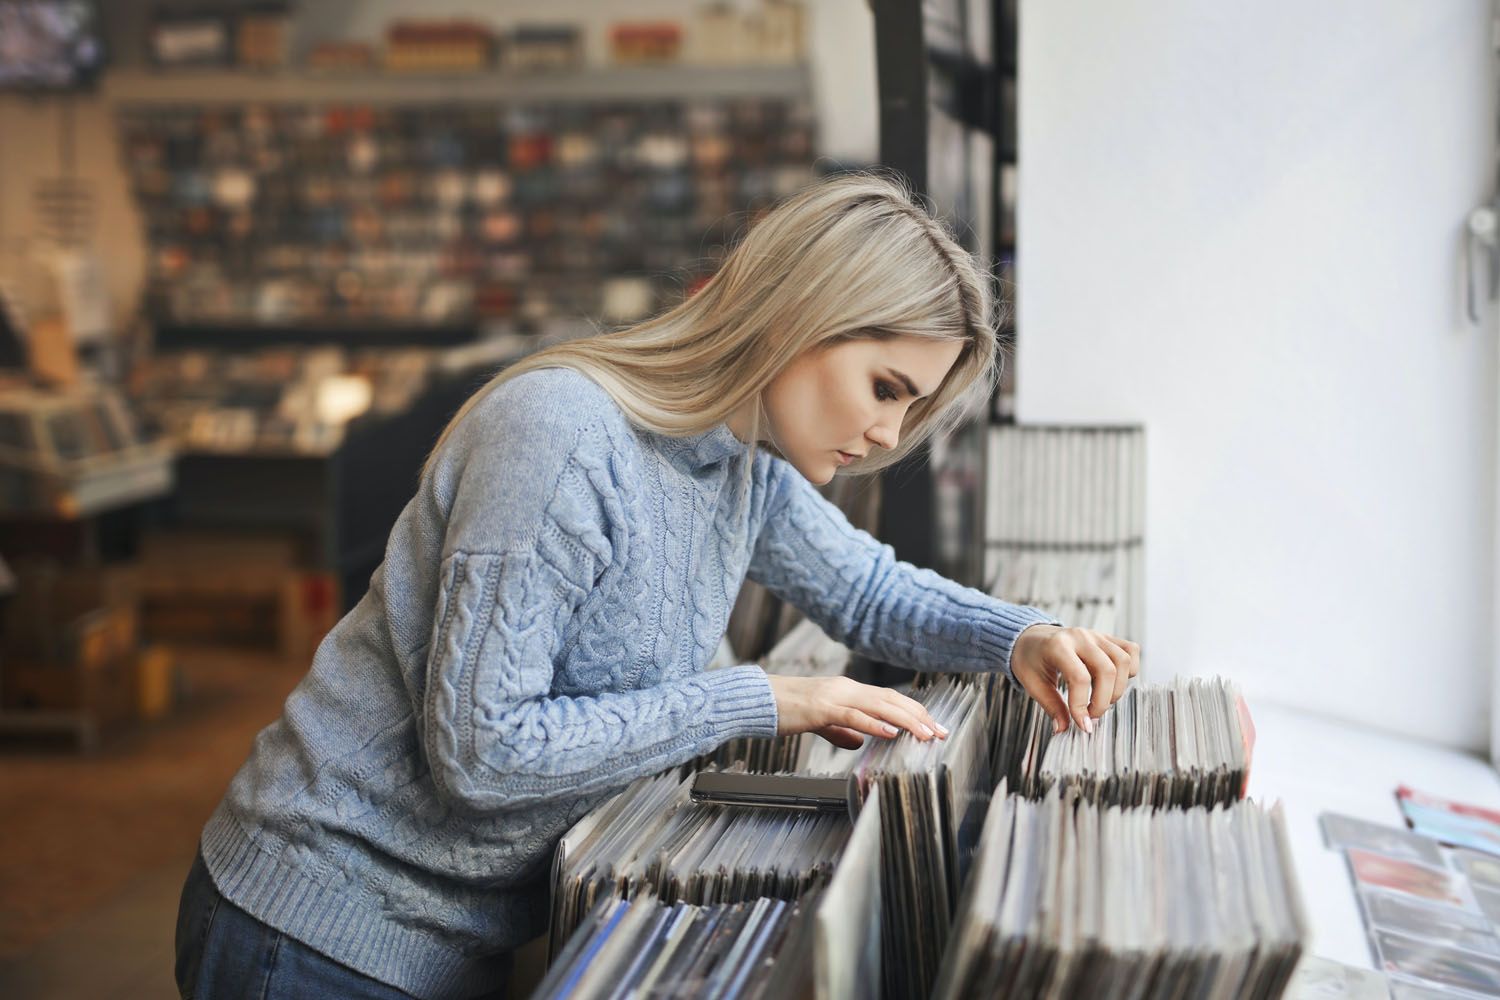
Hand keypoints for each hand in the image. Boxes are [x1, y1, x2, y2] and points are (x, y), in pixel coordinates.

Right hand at [766, 674, 947, 749]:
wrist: (757, 699)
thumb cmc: (786, 710)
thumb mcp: (819, 722)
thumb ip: (840, 730)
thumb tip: (859, 742)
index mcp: (848, 691)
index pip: (890, 699)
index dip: (915, 712)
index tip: (935, 727)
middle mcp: (847, 689)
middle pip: (893, 700)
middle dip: (920, 717)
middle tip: (942, 732)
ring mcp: (835, 696)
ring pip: (879, 705)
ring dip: (907, 720)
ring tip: (927, 733)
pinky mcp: (821, 708)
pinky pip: (853, 716)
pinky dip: (875, 724)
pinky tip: (892, 732)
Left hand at [1010, 624, 1140, 734]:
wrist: (1031, 637)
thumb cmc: (1030, 659)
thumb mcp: (1032, 683)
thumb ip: (1051, 706)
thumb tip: (1063, 729)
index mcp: (1058, 646)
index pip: (1079, 678)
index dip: (1083, 706)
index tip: (1083, 725)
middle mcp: (1080, 637)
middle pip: (1107, 670)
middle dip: (1103, 701)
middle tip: (1091, 715)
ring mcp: (1096, 635)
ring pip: (1123, 661)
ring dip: (1117, 688)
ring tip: (1101, 700)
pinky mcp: (1107, 638)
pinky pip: (1130, 650)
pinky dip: (1129, 670)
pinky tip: (1114, 681)